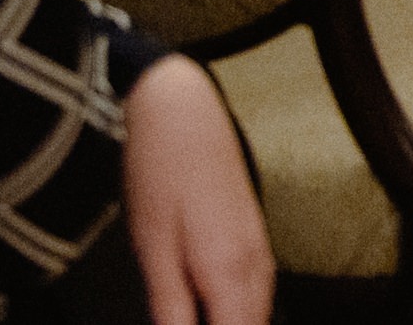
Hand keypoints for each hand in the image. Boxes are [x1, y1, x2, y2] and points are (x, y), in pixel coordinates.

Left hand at [118, 55, 273, 324]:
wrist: (182, 109)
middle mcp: (256, 268)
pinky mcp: (253, 241)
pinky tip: (213, 317)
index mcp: (230, 275)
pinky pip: (255, 299)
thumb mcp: (154, 250)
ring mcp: (259, 253)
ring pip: (256, 320)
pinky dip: (238, 319)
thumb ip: (171, 312)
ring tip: (191, 319)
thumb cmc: (161, 174)